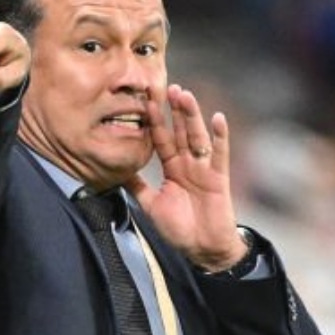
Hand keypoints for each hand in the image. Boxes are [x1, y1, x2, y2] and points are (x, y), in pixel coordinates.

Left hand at [125, 84, 248, 270]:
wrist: (202, 248)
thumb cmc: (179, 227)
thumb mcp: (150, 204)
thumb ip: (136, 186)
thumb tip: (114, 171)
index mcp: (172, 168)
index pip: (161, 139)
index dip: (154, 121)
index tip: (145, 100)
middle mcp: (188, 164)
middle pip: (179, 131)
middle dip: (172, 110)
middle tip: (165, 86)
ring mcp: (204, 168)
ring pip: (196, 136)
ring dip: (191, 115)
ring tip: (184, 94)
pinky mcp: (218, 177)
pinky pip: (219, 153)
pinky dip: (220, 136)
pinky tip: (217, 117)